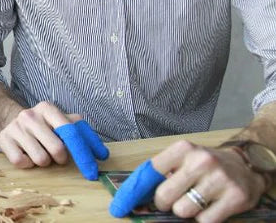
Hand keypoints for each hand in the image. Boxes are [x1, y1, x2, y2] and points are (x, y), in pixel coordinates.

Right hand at [0, 102, 107, 179]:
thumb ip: (81, 133)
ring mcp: (15, 128)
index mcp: (48, 108)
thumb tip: (102, 154)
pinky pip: (23, 163)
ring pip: (40, 159)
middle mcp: (30, 116)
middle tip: (57, 155)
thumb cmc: (41, 125)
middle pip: (57, 149)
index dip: (84, 153)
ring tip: (39, 151)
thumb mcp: (59, 121)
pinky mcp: (3, 140)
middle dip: (61, 158)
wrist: (8, 120)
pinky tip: (26, 154)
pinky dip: (28, 164)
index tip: (92, 170)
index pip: (71, 132)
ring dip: (44, 161)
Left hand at [112, 140, 268, 221]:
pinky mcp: (235, 197)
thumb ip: (159, 174)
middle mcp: (201, 161)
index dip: (131, 193)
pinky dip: (204, 219)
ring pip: (183, 211)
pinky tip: (211, 206)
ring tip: (197, 199)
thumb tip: (132, 198)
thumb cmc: (206, 165)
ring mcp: (219, 179)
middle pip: (164, 197)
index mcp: (182, 149)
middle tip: (176, 197)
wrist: (247, 165)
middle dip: (164, 203)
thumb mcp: (182, 160)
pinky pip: (205, 221)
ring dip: (186, 211)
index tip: (119, 207)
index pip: (149, 173)